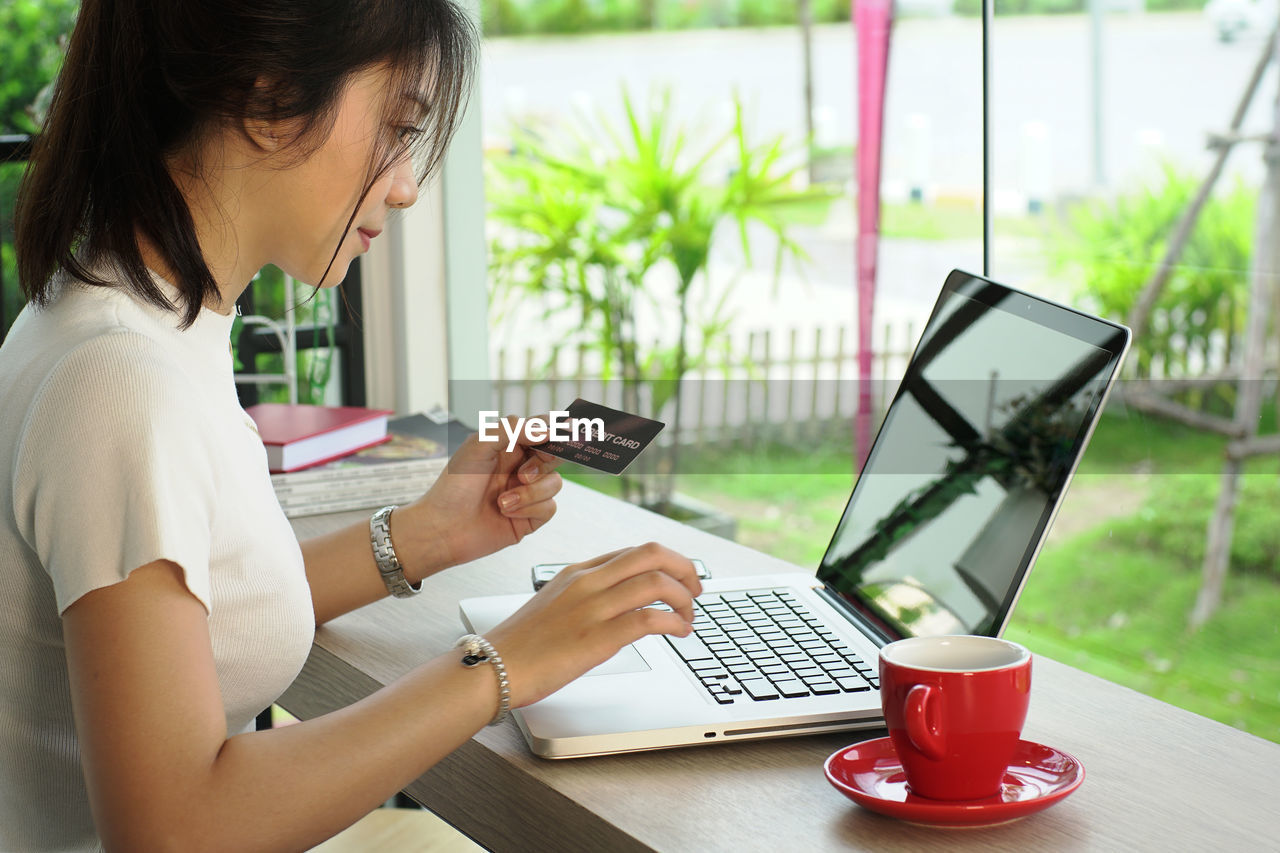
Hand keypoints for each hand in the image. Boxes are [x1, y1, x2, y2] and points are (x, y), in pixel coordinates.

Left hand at [393, 415, 563, 578]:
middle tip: (523, 474)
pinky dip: (530, 508)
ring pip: (555, 483)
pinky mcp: (530, 517)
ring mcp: (527, 493)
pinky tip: (507, 512)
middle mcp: (520, 467)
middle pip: (554, 456)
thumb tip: (546, 429)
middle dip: (544, 463)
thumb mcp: (478, 446)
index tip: (566, 430)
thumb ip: (512, 430)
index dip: (554, 429)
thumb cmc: (453, 487)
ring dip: (530, 492)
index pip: (540, 430)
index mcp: (508, 446)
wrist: (443, 529)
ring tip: (503, 500)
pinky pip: (549, 507)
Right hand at [484, 543, 702, 707]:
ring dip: (683, 598)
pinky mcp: (597, 638)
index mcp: (578, 572)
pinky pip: (649, 618)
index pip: (634, 551)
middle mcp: (587, 582)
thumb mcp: (555, 604)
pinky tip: (678, 632)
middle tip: (696, 589)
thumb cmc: (521, 645)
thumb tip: (622, 603)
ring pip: (656, 582)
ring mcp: (592, 608)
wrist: (491, 668)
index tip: (680, 579)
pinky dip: (673, 622)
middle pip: (652, 554)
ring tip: (689, 617)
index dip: (667, 562)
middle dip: (684, 568)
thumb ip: (587, 597)